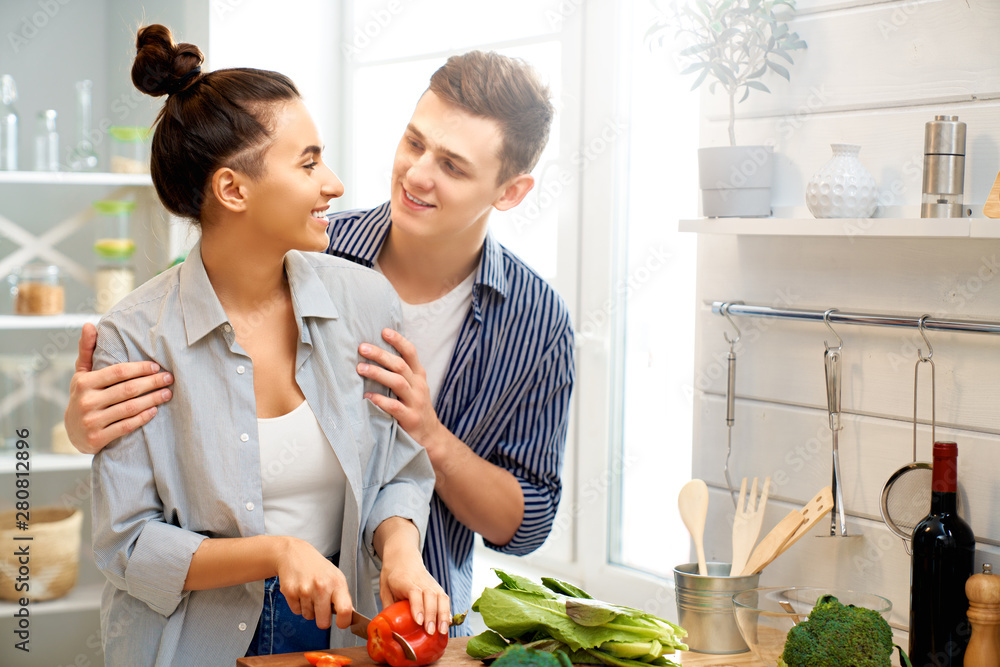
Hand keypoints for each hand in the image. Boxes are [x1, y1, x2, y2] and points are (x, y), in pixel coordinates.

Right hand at [65, 323, 173, 453]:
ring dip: (153, 400)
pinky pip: (127, 426)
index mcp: (84, 382)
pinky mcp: (97, 439)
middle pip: (127, 389)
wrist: (72, 432)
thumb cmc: (84, 396)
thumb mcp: (82, 373)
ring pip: (130, 408)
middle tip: (169, 378)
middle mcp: (86, 401)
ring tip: (168, 393)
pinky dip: (143, 417)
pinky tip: (155, 410)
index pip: (118, 372)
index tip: (156, 366)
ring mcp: (92, 421)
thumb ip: (87, 350)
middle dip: (152, 382)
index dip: (140, 368)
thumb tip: (89, 324)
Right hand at [274, 537, 352, 630]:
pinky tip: (300, 591)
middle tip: (322, 608)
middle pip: (323, 622)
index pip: (345, 610)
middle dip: (322, 619)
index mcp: (337, 583)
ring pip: (308, 617)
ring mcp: (305, 590)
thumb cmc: (318, 568)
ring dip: (309, 609)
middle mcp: (322, 587)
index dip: (344, 622)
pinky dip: (298, 605)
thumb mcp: (336, 577)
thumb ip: (343, 596)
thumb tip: (349, 616)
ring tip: (310, 593)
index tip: (341, 623)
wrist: (294, 554)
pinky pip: (296, 611)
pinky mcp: (290, 592)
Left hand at [357, 329, 442, 446]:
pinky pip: (394, 407)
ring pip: (397, 382)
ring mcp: (415, 402)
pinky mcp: (410, 418)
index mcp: (419, 375)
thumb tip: (376, 353)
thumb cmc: (415, 407)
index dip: (398, 341)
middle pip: (400, 365)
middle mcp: (418, 386)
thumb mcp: (414, 386)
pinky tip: (367, 397)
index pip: (411, 353)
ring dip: (378, 373)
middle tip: (363, 347)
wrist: (430, 436)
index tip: (384, 331)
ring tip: (360, 368)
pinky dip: (380, 400)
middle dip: (381, 354)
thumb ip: (401, 372)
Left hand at [378, 537, 450, 635]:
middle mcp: (421, 581)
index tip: (419, 621)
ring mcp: (431, 584)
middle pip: (430, 596)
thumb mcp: (384, 589)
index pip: (414, 592)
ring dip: (443, 614)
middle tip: (430, 632)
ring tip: (442, 631)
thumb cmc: (393, 575)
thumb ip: (388, 607)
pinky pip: (445, 599)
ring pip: (441, 597)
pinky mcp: (437, 587)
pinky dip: (448, 611)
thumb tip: (390, 627)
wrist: (403, 557)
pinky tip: (448, 624)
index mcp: (405, 581)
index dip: (418, 607)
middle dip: (432, 615)